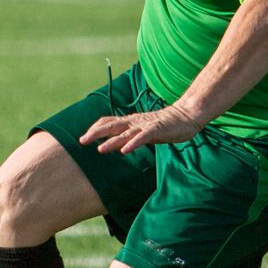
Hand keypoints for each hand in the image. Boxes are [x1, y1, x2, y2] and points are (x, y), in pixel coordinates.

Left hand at [80, 105, 202, 154]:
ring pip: (124, 133)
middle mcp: (134, 122)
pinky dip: (132, 144)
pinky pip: (142, 138)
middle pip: (111, 126)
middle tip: (82, 141)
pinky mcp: (156, 130)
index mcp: (131, 121)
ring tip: (99, 149)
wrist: (186, 116)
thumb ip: (130, 137)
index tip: (84, 136)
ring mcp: (145, 125)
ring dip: (111, 141)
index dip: (95, 128)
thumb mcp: (143, 131)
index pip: (108, 122)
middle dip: (95, 133)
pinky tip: (124, 151)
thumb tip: (116, 145)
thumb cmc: (165, 125)